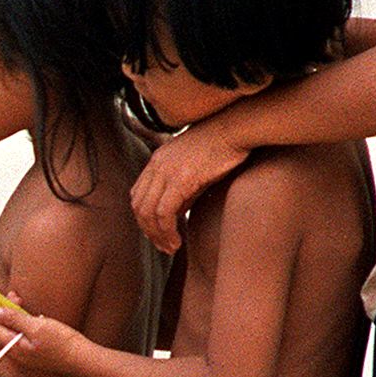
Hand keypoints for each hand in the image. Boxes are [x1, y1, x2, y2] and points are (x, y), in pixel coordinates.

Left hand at [0, 303, 86, 375]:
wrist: (81, 358)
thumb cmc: (61, 343)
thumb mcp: (37, 326)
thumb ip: (15, 319)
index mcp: (13, 347)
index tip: (10, 299)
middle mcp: (15, 352)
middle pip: (0, 328)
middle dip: (6, 311)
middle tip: (19, 297)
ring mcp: (24, 352)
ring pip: (11, 330)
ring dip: (16, 315)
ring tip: (28, 306)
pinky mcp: (33, 351)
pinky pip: (21, 334)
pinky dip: (25, 323)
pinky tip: (36, 319)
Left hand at [130, 119, 248, 253]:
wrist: (238, 128)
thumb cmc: (223, 147)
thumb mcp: (194, 169)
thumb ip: (181, 190)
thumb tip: (173, 215)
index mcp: (157, 160)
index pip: (138, 196)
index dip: (144, 220)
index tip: (158, 234)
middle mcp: (157, 165)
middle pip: (138, 206)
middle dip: (148, 231)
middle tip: (164, 247)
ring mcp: (167, 171)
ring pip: (148, 212)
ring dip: (157, 235)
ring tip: (171, 247)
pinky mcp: (180, 179)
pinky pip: (164, 212)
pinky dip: (167, 231)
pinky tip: (177, 240)